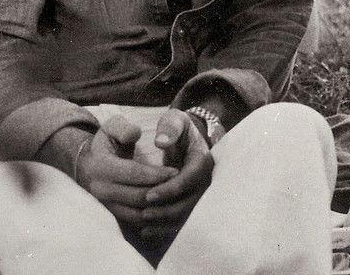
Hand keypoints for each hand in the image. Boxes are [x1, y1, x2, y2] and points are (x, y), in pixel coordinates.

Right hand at [75, 115, 177, 224]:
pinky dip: (153, 217)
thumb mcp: (111, 127)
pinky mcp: (112, 215)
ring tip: (177, 196)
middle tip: (181, 185)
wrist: (87, 165)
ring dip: (160, 207)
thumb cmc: (106, 143)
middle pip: (138, 197)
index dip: (157, 174)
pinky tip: (167, 205)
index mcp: (101, 167)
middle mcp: (101, 190)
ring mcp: (106, 205)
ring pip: (138, 214)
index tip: (176, 171)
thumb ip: (123, 128)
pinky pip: (135, 221)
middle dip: (162, 192)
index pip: (134, 174)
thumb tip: (135, 134)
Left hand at [132, 109, 214, 241]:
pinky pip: (183, 219)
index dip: (170, 189)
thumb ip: (169, 127)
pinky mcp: (193, 201)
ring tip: (143, 222)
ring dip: (166, 221)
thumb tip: (161, 141)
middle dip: (167, 209)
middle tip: (143, 212)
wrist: (187, 138)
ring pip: (187, 213)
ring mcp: (201, 192)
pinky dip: (166, 227)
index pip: (190, 178)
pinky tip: (146, 230)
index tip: (149, 194)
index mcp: (202, 159)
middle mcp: (206, 179)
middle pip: (191, 201)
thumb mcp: (174, 120)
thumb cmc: (176, 128)